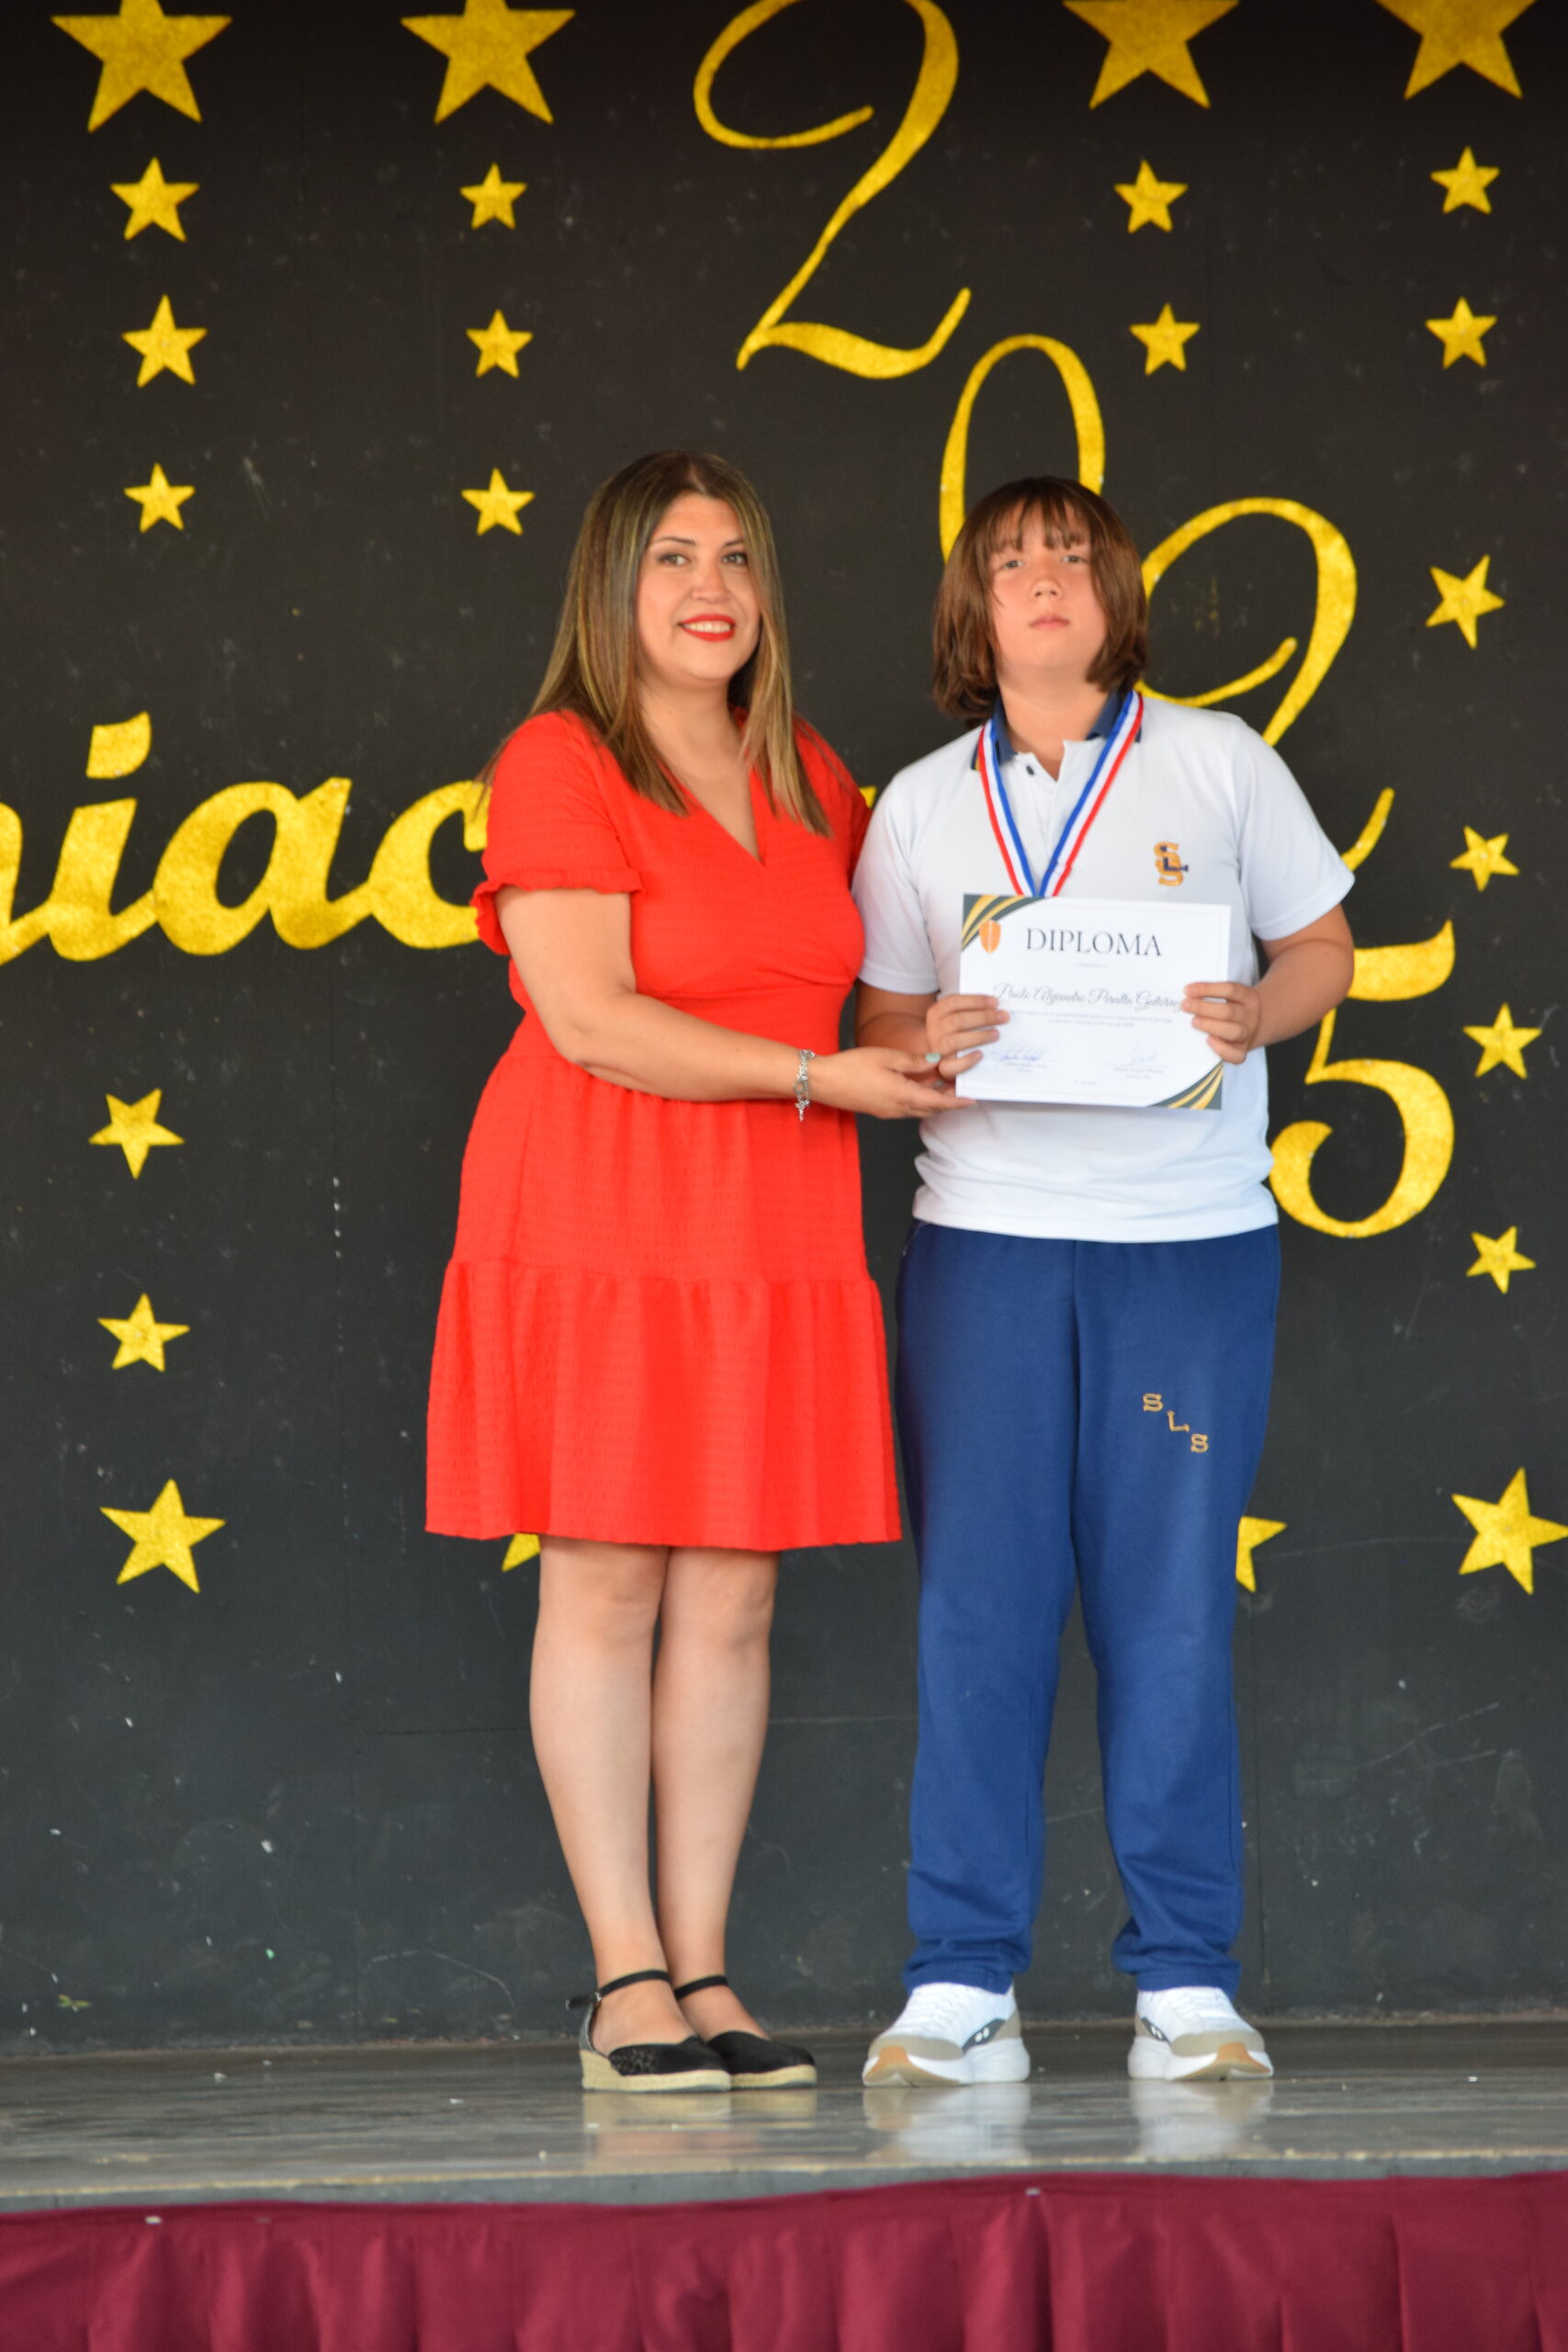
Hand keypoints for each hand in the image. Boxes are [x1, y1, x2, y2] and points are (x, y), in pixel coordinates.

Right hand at [810, 1045, 971, 1120]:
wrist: (823, 1081)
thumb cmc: (851, 1066)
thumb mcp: (886, 1057)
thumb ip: (914, 1061)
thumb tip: (937, 1060)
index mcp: (902, 1095)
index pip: (939, 1102)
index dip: (957, 1102)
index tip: (973, 1099)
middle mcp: (898, 1109)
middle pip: (932, 1109)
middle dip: (950, 1102)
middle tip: (965, 1091)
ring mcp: (889, 1111)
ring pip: (920, 1109)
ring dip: (936, 1102)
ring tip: (948, 1088)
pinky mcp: (881, 1109)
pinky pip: (908, 1107)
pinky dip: (921, 1100)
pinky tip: (922, 1088)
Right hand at [924, 992, 1006, 1081]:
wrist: (936, 1057)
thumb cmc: (952, 1032)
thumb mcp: (954, 1016)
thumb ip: (969, 1010)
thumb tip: (995, 1008)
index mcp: (936, 1013)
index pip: (953, 1002)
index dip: (975, 1001)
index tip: (995, 1002)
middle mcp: (934, 1030)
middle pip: (957, 1020)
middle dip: (983, 1017)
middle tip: (1003, 1017)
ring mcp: (938, 1049)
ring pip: (955, 1041)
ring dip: (979, 1036)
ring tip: (996, 1034)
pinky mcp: (943, 1067)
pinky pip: (952, 1066)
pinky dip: (967, 1061)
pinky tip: (980, 1054)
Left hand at [1184, 980, 1262, 1064]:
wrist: (1256, 1024)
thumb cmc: (1235, 1008)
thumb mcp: (1233, 996)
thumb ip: (1214, 994)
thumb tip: (1188, 995)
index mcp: (1247, 997)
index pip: (1230, 990)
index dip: (1208, 989)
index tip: (1187, 990)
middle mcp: (1249, 1015)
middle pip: (1229, 1011)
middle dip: (1204, 1008)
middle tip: (1186, 1006)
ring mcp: (1247, 1034)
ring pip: (1234, 1031)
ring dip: (1211, 1026)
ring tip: (1194, 1022)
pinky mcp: (1242, 1050)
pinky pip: (1237, 1055)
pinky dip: (1222, 1049)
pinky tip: (1209, 1041)